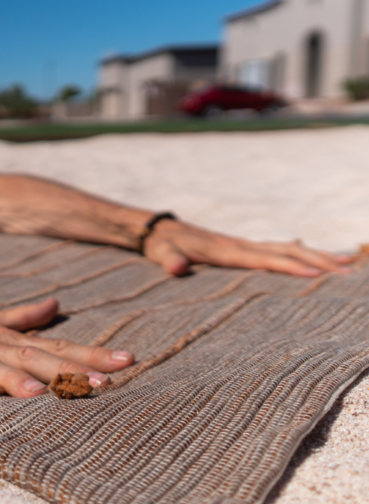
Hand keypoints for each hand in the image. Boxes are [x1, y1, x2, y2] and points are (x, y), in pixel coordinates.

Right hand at [0, 297, 133, 412]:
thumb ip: (21, 316)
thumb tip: (56, 305)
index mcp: (2, 338)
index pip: (53, 346)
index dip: (89, 354)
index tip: (127, 361)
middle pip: (31, 358)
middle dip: (67, 371)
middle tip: (103, 384)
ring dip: (10, 380)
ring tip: (37, 394)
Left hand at [143, 218, 352, 276]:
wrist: (154, 228)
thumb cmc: (158, 244)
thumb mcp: (160, 252)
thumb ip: (168, 260)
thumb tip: (175, 268)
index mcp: (225, 250)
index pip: (265, 259)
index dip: (291, 267)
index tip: (319, 275)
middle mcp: (239, 245)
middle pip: (286, 251)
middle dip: (318, 261)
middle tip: (349, 272)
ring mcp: (241, 245)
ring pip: (286, 248)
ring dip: (315, 255)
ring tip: (346, 262)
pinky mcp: (238, 248)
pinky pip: (274, 251)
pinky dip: (297, 254)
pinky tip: (312, 257)